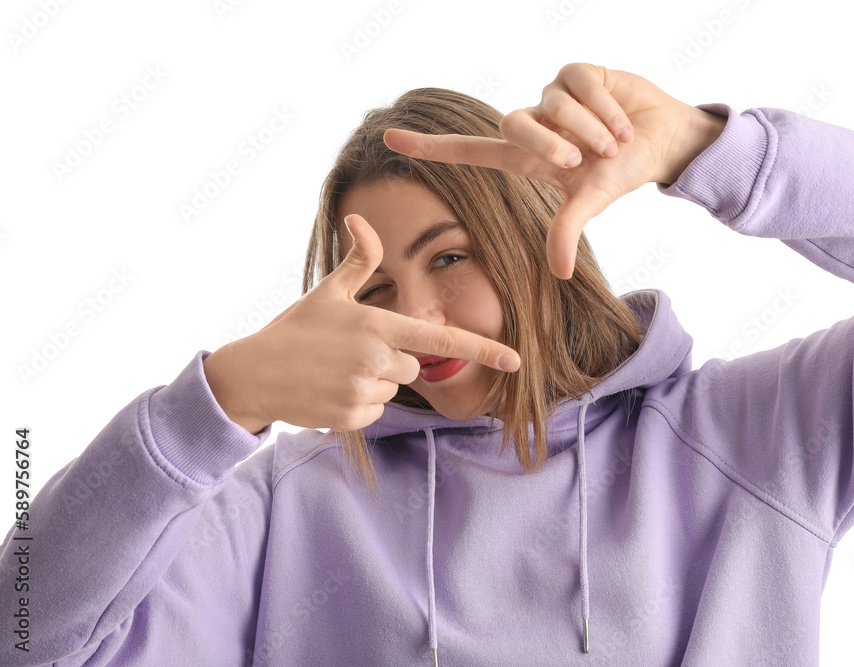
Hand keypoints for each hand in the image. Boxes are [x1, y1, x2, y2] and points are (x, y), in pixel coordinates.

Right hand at [204, 213, 520, 433]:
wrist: (253, 374)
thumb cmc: (294, 328)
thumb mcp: (328, 291)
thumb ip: (359, 260)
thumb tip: (360, 219)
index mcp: (377, 324)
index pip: (442, 338)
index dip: (483, 349)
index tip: (516, 360)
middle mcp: (376, 358)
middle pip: (413, 365)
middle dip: (390, 359)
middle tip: (350, 351)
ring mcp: (363, 389)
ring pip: (393, 388)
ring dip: (373, 381)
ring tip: (336, 369)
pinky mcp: (352, 417)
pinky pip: (374, 410)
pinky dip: (358, 403)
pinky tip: (330, 390)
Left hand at [382, 63, 724, 278]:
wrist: (664, 141)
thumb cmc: (622, 172)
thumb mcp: (593, 202)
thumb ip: (568, 230)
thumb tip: (559, 274)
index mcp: (526, 157)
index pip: (468, 150)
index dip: (430, 148)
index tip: (388, 140)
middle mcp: (534, 123)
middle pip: (513, 124)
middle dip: (548, 144)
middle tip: (578, 162)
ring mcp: (553, 96)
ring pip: (554, 105)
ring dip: (590, 131)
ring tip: (615, 144)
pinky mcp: (578, 73)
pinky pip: (581, 85)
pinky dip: (606, 109)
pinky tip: (623, 122)